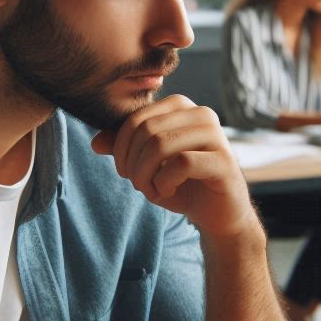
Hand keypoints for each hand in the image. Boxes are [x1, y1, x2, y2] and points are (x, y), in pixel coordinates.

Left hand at [91, 95, 254, 237]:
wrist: (217, 213)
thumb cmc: (181, 184)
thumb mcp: (147, 166)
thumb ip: (124, 150)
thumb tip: (96, 142)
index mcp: (180, 107)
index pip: (136, 118)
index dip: (121, 147)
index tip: (125, 172)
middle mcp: (201, 114)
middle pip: (146, 130)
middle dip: (132, 163)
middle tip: (138, 185)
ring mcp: (216, 135)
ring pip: (160, 144)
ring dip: (146, 175)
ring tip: (151, 190)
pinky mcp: (224, 160)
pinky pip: (181, 164)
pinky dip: (165, 182)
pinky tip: (168, 191)